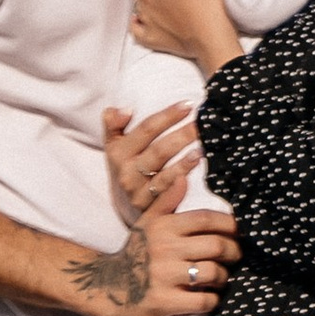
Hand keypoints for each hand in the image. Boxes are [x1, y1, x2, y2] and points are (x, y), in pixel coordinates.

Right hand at [64, 201, 238, 315]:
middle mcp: (165, 248)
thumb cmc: (135, 252)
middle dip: (233, 251)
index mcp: (163, 226)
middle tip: (235, 255)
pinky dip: (213, 298)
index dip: (228, 224)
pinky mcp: (166, 302)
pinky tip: (210, 295)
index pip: (205, 219)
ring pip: (213, 273)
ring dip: (224, 276)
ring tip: (222, 276)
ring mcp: (165, 276)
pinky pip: (203, 300)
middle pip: (216, 246)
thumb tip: (184, 178)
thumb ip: (166, 201)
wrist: (108, 285)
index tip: (237, 231)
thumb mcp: (147, 223)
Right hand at [104, 98, 196, 223]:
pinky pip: (169, 195)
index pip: (146, 129)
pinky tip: (195, 172)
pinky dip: (182, 183)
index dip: (168, 116)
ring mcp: (140, 193)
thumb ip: (113, 122)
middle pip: (159, 151)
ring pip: (165, 175)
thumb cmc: (124, 165)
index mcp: (118, 152)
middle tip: (201, 125)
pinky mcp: (151, 210)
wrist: (123, 205)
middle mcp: (127, 173)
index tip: (188, 105)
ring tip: (201, 149)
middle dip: (182, 136)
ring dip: (185, 162)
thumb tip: (126, 110)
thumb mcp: (113, 143)